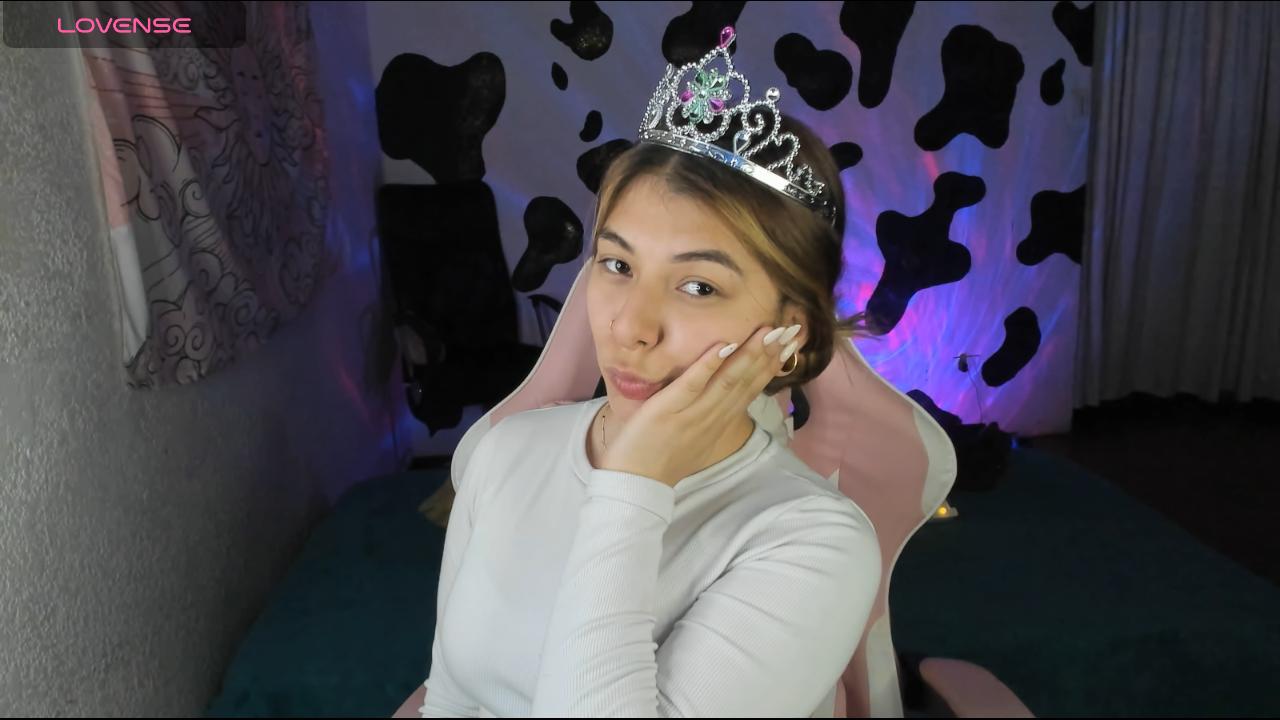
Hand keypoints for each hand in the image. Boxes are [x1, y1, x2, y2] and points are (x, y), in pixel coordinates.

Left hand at [598, 323, 801, 486]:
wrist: (638, 484)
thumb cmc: (665, 458)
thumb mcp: (701, 438)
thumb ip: (716, 414)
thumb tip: (731, 394)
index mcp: (721, 421)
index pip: (753, 388)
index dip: (772, 364)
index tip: (791, 342)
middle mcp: (713, 416)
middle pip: (746, 381)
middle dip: (769, 353)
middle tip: (791, 329)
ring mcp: (692, 414)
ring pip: (726, 381)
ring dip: (748, 354)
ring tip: (767, 332)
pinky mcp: (667, 410)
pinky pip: (691, 385)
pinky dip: (707, 365)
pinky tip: (723, 345)